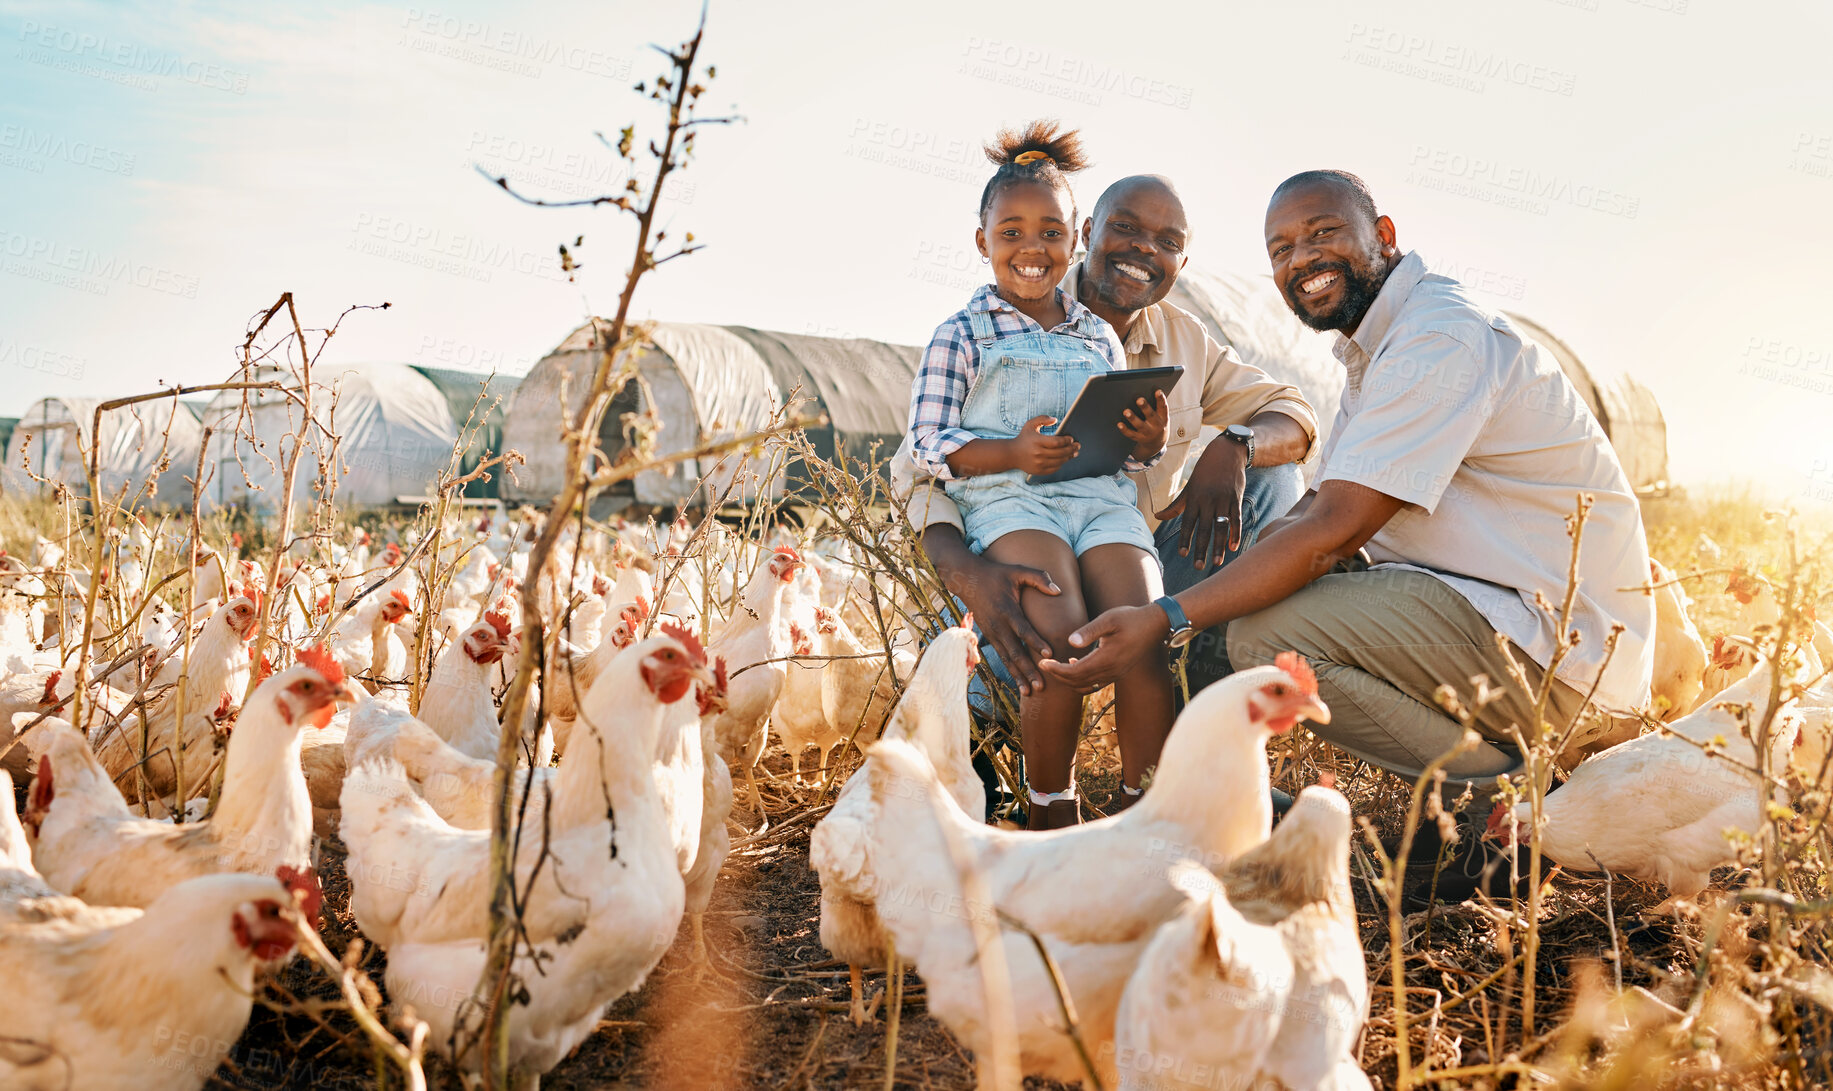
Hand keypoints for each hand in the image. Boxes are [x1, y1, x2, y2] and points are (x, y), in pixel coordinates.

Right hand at [926, 527, 1061, 696]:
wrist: (967, 579)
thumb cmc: (997, 574)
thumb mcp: (1017, 570)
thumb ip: (1038, 578)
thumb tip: (1058, 590)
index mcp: (1007, 609)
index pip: (1023, 629)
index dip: (1035, 641)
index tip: (1049, 653)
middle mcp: (998, 625)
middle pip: (1015, 651)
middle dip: (1028, 669)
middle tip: (1041, 685)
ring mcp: (992, 633)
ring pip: (1007, 659)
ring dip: (1018, 676)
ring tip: (1030, 692)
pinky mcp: (990, 636)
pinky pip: (1002, 656)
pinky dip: (1011, 671)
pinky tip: (1020, 683)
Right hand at [1010, 415, 1079, 476]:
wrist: (1011, 454)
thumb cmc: (1023, 438)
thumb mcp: (1030, 424)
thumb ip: (1042, 419)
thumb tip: (1055, 419)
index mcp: (1037, 441)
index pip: (1057, 442)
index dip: (1067, 441)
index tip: (1072, 438)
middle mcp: (1038, 454)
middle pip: (1061, 453)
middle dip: (1071, 449)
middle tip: (1077, 446)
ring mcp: (1038, 464)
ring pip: (1059, 461)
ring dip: (1068, 457)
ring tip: (1074, 453)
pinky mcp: (1038, 471)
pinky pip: (1054, 468)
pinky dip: (1061, 464)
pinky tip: (1064, 459)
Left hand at [1038, 603, 1170, 693]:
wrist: (1155, 625)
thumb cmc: (1131, 618)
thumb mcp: (1109, 619)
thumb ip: (1089, 631)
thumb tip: (1071, 642)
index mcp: (1107, 659)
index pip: (1075, 672)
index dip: (1056, 670)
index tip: (1043, 662)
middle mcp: (1111, 671)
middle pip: (1077, 682)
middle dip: (1058, 676)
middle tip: (1043, 665)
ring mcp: (1115, 674)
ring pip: (1085, 686)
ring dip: (1068, 680)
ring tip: (1055, 667)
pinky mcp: (1118, 673)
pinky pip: (1095, 684)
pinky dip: (1081, 680)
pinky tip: (1075, 664)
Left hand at [1118, 390, 1168, 461]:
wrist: (1157, 443)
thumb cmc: (1157, 423)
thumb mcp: (1161, 416)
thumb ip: (1155, 406)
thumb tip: (1142, 393)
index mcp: (1163, 418)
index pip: (1163, 407)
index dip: (1161, 399)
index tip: (1158, 391)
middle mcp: (1157, 426)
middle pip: (1151, 415)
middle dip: (1145, 407)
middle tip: (1139, 400)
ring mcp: (1148, 433)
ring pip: (1140, 425)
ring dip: (1133, 418)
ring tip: (1126, 411)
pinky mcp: (1139, 438)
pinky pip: (1131, 434)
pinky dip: (1125, 429)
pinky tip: (1119, 424)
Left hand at [1154, 437, 1247, 570]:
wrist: (1226, 453)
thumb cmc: (1204, 473)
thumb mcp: (1188, 488)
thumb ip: (1175, 506)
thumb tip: (1157, 517)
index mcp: (1194, 499)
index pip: (1187, 522)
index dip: (1185, 538)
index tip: (1182, 554)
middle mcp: (1208, 500)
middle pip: (1204, 528)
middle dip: (1201, 548)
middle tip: (1199, 566)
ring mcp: (1223, 500)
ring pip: (1221, 526)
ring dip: (1219, 546)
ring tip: (1216, 562)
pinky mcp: (1236, 498)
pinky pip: (1236, 519)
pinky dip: (1235, 533)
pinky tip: (1233, 547)